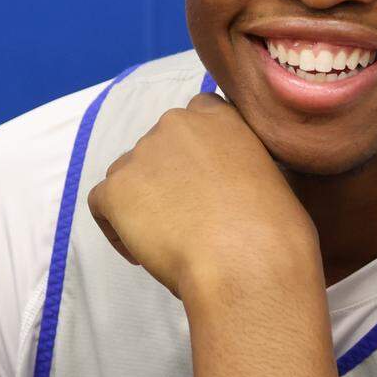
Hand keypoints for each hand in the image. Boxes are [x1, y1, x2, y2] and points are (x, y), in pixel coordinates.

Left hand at [87, 93, 318, 297]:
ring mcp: (140, 154)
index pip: (194, 113)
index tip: (204, 182)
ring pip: (128, 176)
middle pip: (157, 148)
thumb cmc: (275, 231)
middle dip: (166, 178)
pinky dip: (116, 228)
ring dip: (141, 202)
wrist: (247, 263)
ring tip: (167, 241)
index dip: (193, 150)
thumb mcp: (274, 176)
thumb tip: (231, 186)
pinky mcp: (114, 189)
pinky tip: (143, 254)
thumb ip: (242, 165)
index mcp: (219, 116)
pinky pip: (102, 204)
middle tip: (187, 218)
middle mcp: (176, 123)